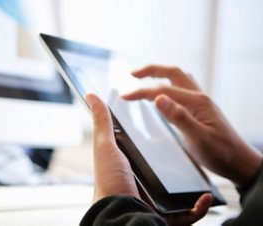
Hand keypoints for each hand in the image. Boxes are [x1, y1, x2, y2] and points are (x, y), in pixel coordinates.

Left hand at [86, 93, 211, 224]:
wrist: (118, 213)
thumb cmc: (109, 180)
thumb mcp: (105, 145)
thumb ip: (102, 121)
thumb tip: (91, 95)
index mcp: (132, 168)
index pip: (149, 153)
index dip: (160, 142)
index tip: (174, 128)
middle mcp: (145, 184)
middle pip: (168, 172)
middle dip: (182, 164)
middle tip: (195, 148)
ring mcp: (159, 201)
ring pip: (182, 191)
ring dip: (195, 183)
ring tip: (203, 170)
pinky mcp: (169, 216)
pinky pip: (190, 212)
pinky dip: (200, 206)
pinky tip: (206, 195)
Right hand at [122, 65, 262, 187]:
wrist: (240, 163)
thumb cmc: (221, 153)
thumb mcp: (198, 138)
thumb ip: (178, 117)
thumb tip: (158, 98)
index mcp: (197, 102)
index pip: (163, 90)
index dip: (142, 91)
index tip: (124, 97)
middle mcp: (199, 97)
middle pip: (173, 73)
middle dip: (151, 70)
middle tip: (132, 73)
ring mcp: (201, 102)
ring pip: (178, 78)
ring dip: (160, 74)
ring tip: (143, 77)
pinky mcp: (200, 109)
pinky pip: (182, 89)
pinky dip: (168, 84)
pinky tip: (162, 94)